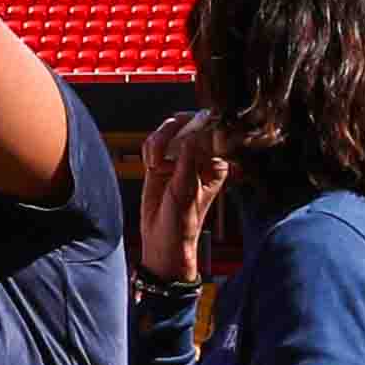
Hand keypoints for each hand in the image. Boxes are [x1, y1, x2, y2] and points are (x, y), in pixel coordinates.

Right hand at [134, 109, 232, 286]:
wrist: (162, 238)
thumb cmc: (182, 222)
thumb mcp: (187, 190)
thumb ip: (188, 160)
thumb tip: (191, 134)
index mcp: (214, 163)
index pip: (210, 133)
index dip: (197, 126)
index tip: (187, 131)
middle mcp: (198, 157)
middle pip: (186, 125)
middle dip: (171, 133)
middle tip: (162, 145)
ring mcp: (179, 158)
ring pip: (167, 131)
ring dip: (157, 144)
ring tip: (156, 165)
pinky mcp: (161, 162)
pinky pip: (153, 143)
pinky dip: (149, 150)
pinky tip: (152, 166)